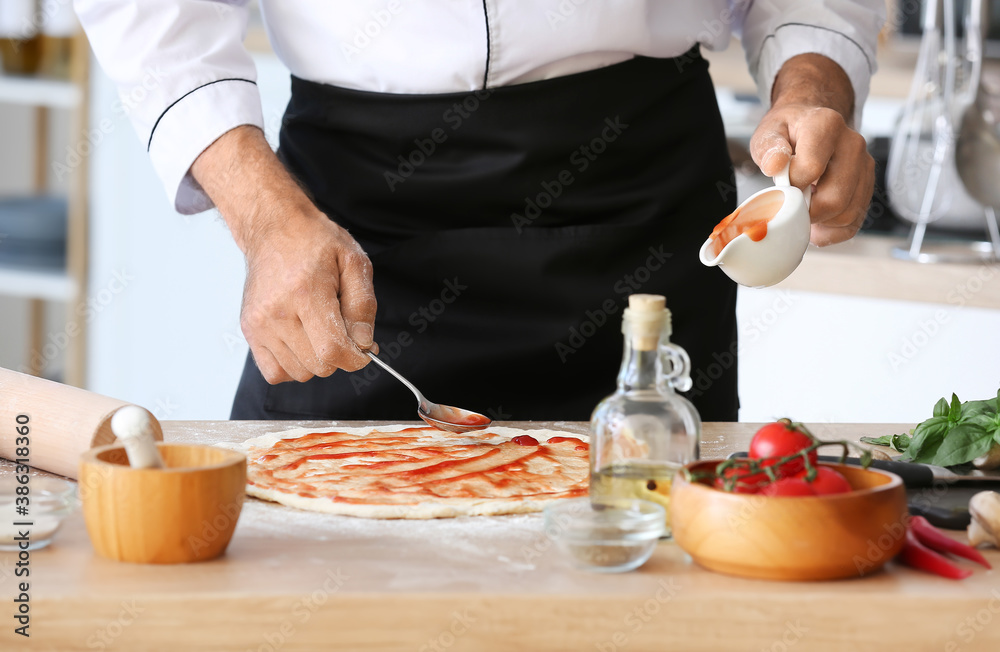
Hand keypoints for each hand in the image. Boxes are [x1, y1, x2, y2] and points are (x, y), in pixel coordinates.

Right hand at [192, 126, 375, 382]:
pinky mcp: (249, 330)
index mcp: (306, 293)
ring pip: (300, 373)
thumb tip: (365, 344)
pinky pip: (275, 373)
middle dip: (339, 356)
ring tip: (319, 329)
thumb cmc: (316, 243)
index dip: (356, 358)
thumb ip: (363, 306)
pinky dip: (294, 365)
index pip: (332, 351)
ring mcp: (259, 324)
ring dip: (317, 360)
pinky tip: (302, 342)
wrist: (274, 228)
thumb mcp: (354, 263)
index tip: (363, 349)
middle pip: (319, 366)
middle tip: (341, 330)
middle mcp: (277, 312)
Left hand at [749, 54, 874, 246]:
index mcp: (826, 126)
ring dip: (820, 222)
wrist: (808, 126)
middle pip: (835, 199)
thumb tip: (775, 165)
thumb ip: (768, 148)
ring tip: (803, 209)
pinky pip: (853, 223)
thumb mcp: (769, 132)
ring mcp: (864, 167)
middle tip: (791, 205)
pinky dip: (830, 230)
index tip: (783, 184)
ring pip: (847, 214)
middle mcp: (852, 145)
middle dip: (807, 212)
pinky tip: (816, 219)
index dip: (791, 186)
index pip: (811, 169)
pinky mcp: (867, 187)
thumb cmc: (788, 133)